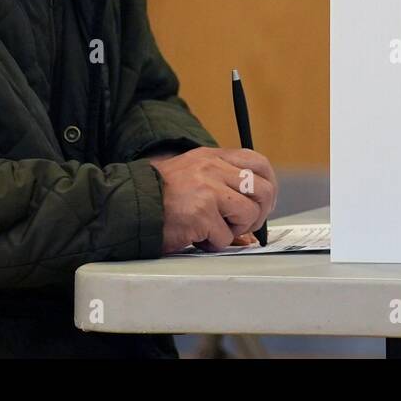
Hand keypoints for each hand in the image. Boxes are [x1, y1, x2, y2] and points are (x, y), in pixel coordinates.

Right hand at [147, 147, 276, 252]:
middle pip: (262, 189)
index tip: (263, 204)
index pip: (258, 163)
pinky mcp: (201, 214)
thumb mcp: (194, 179)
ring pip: (248, 214)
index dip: (268, 186)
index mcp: (212, 156)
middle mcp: (212, 168)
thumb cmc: (162, 197)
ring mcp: (208, 190)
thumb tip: (252, 227)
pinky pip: (225, 237)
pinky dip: (214, 244)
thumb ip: (224, 190)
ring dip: (236, 230)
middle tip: (242, 226)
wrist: (131, 206)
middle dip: (258, 214)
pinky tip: (197, 237)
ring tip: (215, 231)